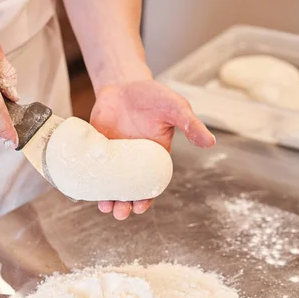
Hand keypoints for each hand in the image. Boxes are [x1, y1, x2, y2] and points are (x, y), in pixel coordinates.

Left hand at [90, 80, 215, 219]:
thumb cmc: (154, 96)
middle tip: (120, 213)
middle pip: (128, 191)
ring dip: (107, 198)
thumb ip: (190, 125)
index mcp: (153, 158)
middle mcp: (132, 162)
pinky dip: (91, 179)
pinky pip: (93, 169)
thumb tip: (210, 142)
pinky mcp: (97, 149)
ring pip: (110, 184)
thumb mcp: (175, 108)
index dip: (145, 198)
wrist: (124, 84)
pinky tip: (88, 187)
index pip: (150, 185)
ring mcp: (113, 157)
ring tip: (105, 207)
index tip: (140, 208)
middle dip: (124, 205)